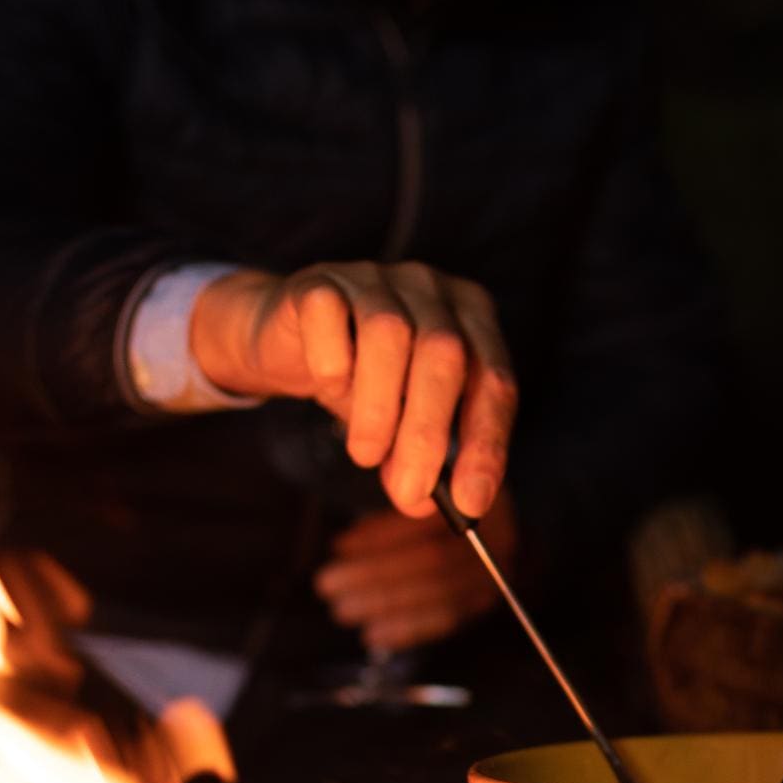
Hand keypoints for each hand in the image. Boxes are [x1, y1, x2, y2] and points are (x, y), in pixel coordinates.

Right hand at [190, 261, 518, 517]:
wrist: (287, 342)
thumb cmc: (362, 382)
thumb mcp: (400, 425)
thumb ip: (420, 460)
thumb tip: (424, 505)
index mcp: (471, 317)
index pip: (494, 379)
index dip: (486, 443)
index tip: (470, 502)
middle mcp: (431, 288)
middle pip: (445, 354)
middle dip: (428, 433)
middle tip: (408, 491)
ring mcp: (375, 278)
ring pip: (390, 335)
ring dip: (379, 409)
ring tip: (364, 455)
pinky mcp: (321, 282)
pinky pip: (330, 320)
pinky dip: (332, 366)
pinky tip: (330, 387)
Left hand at [313, 498, 514, 654]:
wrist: (482, 514)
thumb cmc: (435, 500)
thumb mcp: (418, 485)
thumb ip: (392, 504)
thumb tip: (346, 546)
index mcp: (478, 497)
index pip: (428, 522)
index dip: (381, 537)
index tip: (342, 547)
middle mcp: (497, 537)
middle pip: (434, 563)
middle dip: (375, 576)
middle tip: (329, 584)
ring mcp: (493, 572)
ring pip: (439, 595)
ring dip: (385, 605)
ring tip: (343, 608)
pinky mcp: (483, 601)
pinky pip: (447, 620)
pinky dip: (408, 629)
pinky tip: (375, 633)